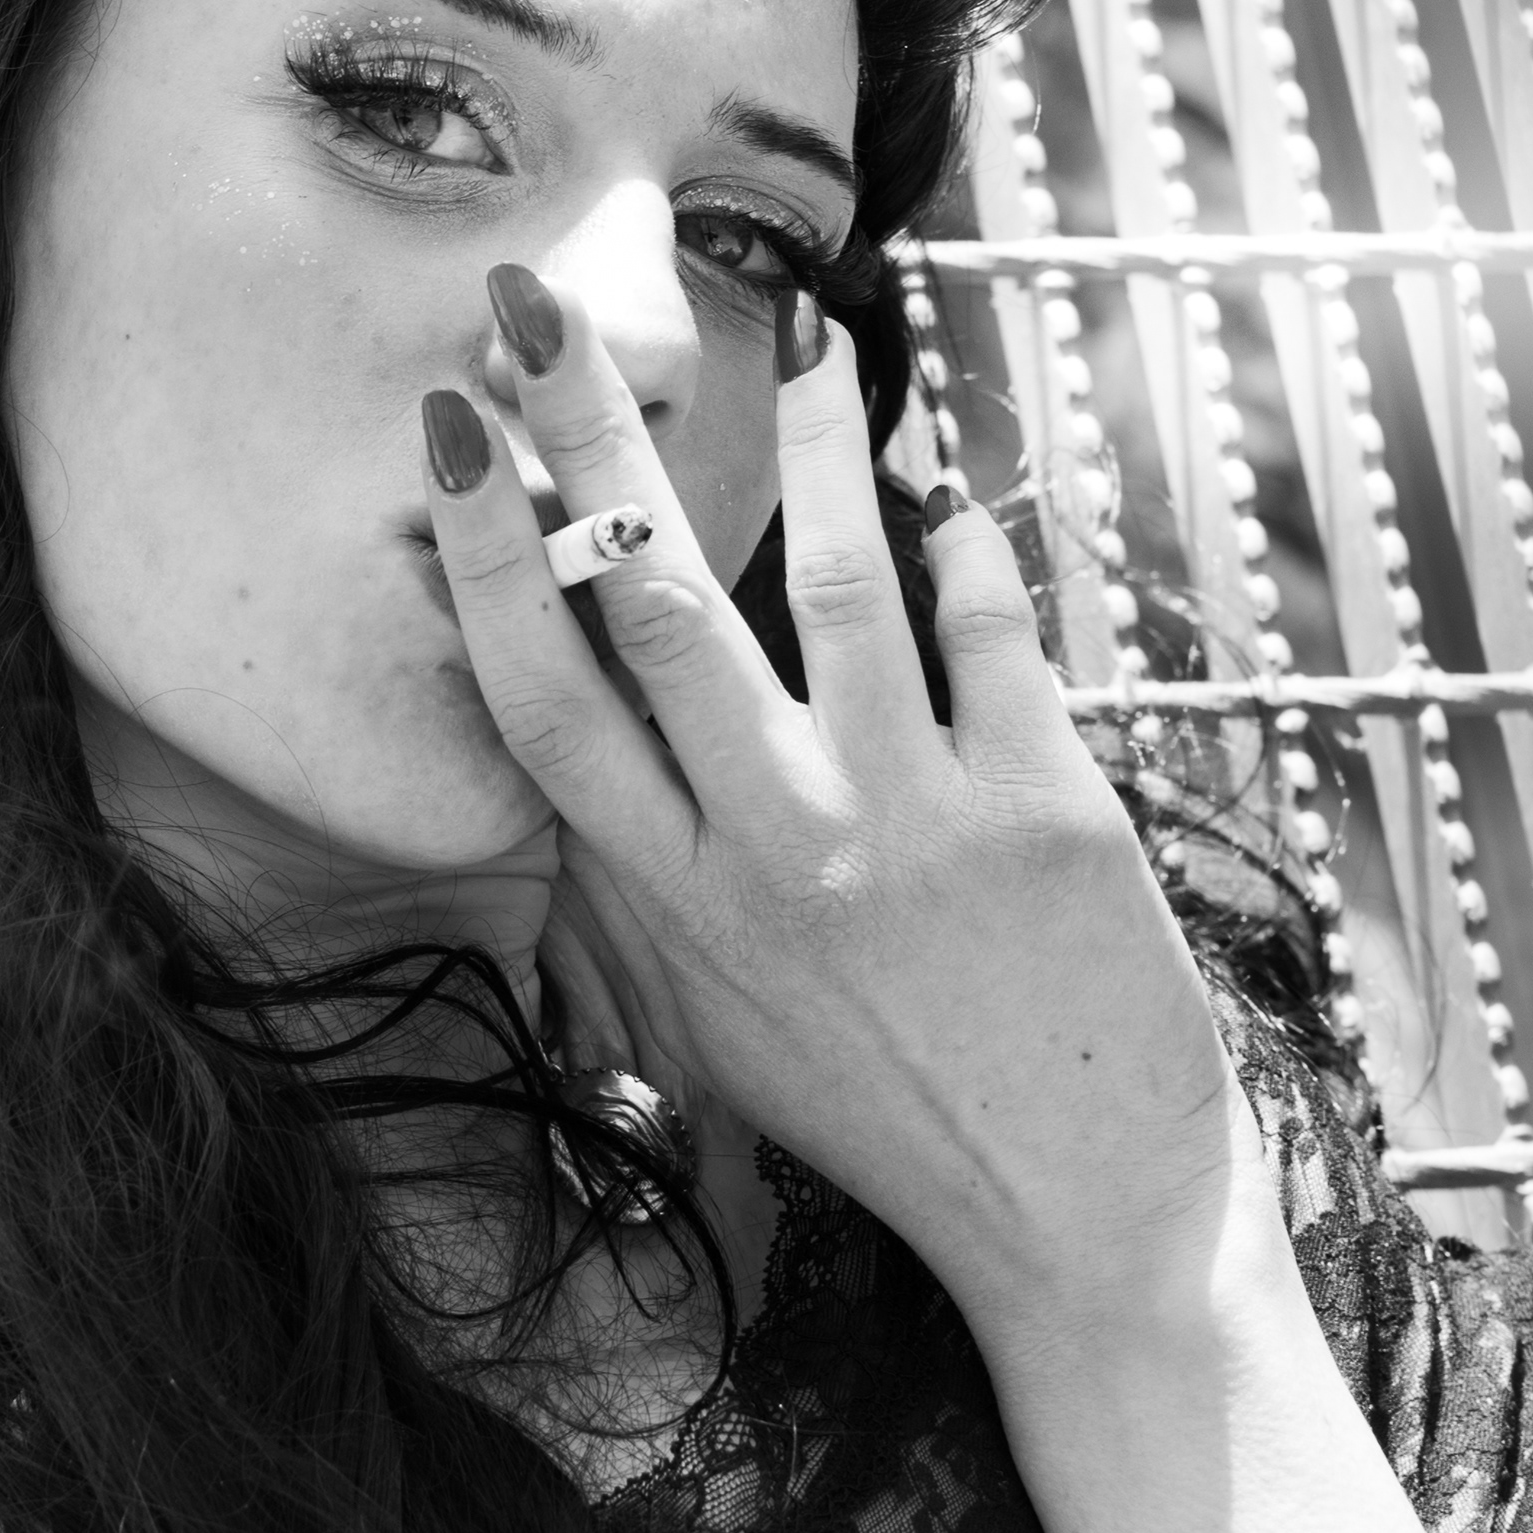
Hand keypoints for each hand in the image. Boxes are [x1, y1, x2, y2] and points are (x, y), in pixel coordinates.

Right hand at [421, 268, 1279, 1372]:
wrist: (1075, 1222)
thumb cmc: (887, 1119)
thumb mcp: (720, 1028)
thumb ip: (640, 898)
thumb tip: (570, 769)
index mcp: (677, 906)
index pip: (545, 700)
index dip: (489, 558)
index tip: (457, 437)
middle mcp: (772, 853)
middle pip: (650, 609)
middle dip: (585, 442)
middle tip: (539, 311)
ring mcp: (908, 822)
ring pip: (831, 583)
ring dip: (809, 445)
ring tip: (807, 338)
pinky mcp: (1041, 808)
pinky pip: (988, 628)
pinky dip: (967, 546)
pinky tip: (950, 491)